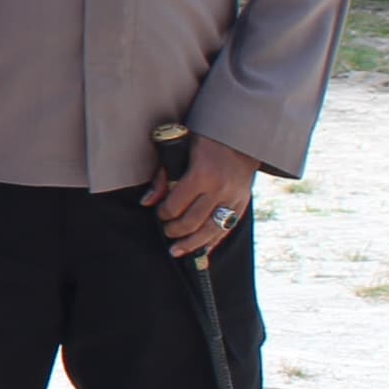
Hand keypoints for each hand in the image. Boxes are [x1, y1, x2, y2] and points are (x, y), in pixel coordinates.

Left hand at [145, 130, 259, 260]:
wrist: (242, 137)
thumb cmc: (205, 140)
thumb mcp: (179, 149)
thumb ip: (163, 176)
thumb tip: (146, 203)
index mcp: (201, 174)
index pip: (176, 205)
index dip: (163, 213)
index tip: (159, 214)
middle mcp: (219, 189)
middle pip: (192, 222)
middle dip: (174, 230)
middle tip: (166, 231)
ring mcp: (233, 198)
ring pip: (210, 231)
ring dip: (191, 244)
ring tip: (176, 251)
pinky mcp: (242, 204)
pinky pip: (226, 229)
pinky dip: (212, 242)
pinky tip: (200, 250)